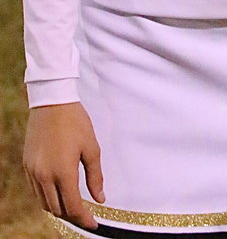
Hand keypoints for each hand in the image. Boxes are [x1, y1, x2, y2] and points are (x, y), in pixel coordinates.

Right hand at [23, 102, 103, 228]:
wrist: (52, 101)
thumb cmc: (76, 122)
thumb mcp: (91, 147)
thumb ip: (95, 176)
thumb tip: (100, 199)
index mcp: (63, 172)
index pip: (72, 207)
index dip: (84, 219)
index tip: (94, 224)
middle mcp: (44, 176)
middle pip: (57, 209)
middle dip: (72, 216)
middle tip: (85, 215)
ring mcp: (33, 172)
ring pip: (44, 203)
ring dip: (58, 208)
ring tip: (73, 206)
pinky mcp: (26, 165)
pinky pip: (36, 190)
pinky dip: (47, 197)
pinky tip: (58, 192)